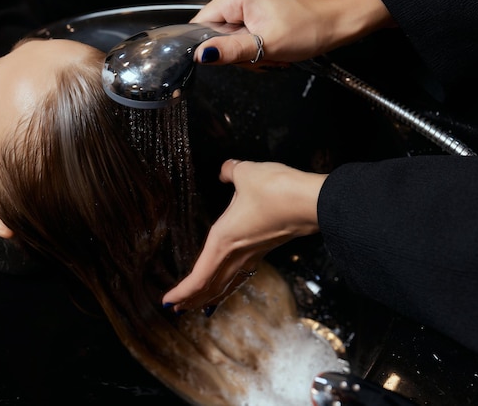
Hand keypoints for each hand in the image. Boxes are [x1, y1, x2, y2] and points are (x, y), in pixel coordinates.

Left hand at [162, 159, 326, 312]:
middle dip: (192, 299)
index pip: (198, 277)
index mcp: (223, 241)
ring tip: (198, 305)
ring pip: (227, 283)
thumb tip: (225, 169)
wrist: (311, 201)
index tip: (166, 301)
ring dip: (210, 296)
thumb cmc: (276, 190)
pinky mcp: (266, 249)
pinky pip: (241, 274)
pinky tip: (230, 282)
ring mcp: (253, 254)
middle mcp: (237, 253)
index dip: (181, 292)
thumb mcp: (246, 173)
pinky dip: (228, 284)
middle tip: (177, 309)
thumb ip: (230, 171)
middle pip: (210, 287)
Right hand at [191, 0, 392, 64]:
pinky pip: (245, 39)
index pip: (202, 24)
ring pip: (232, 41)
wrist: (335, 24)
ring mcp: (249, 5)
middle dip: (237, 53)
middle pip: (217, 35)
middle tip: (261, 55)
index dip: (211, 45)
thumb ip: (231, 51)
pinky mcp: (258, 15)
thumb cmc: (308, 28)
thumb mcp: (266, 45)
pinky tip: (271, 50)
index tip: (231, 55)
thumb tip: (202, 55)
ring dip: (249, 54)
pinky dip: (257, 50)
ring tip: (270, 52)